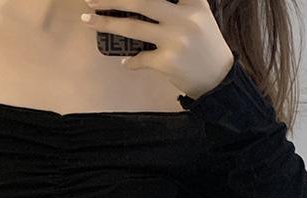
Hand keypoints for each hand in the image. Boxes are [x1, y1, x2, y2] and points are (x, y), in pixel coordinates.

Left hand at [80, 0, 234, 99]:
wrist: (219, 80)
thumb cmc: (206, 46)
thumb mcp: (200, 17)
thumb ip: (180, 5)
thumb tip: (139, 6)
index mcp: (193, 3)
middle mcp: (184, 18)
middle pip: (141, 2)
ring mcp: (175, 41)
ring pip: (133, 29)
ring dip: (106, 24)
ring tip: (88, 21)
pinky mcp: (167, 62)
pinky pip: (140, 59)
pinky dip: (130, 61)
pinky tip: (126, 61)